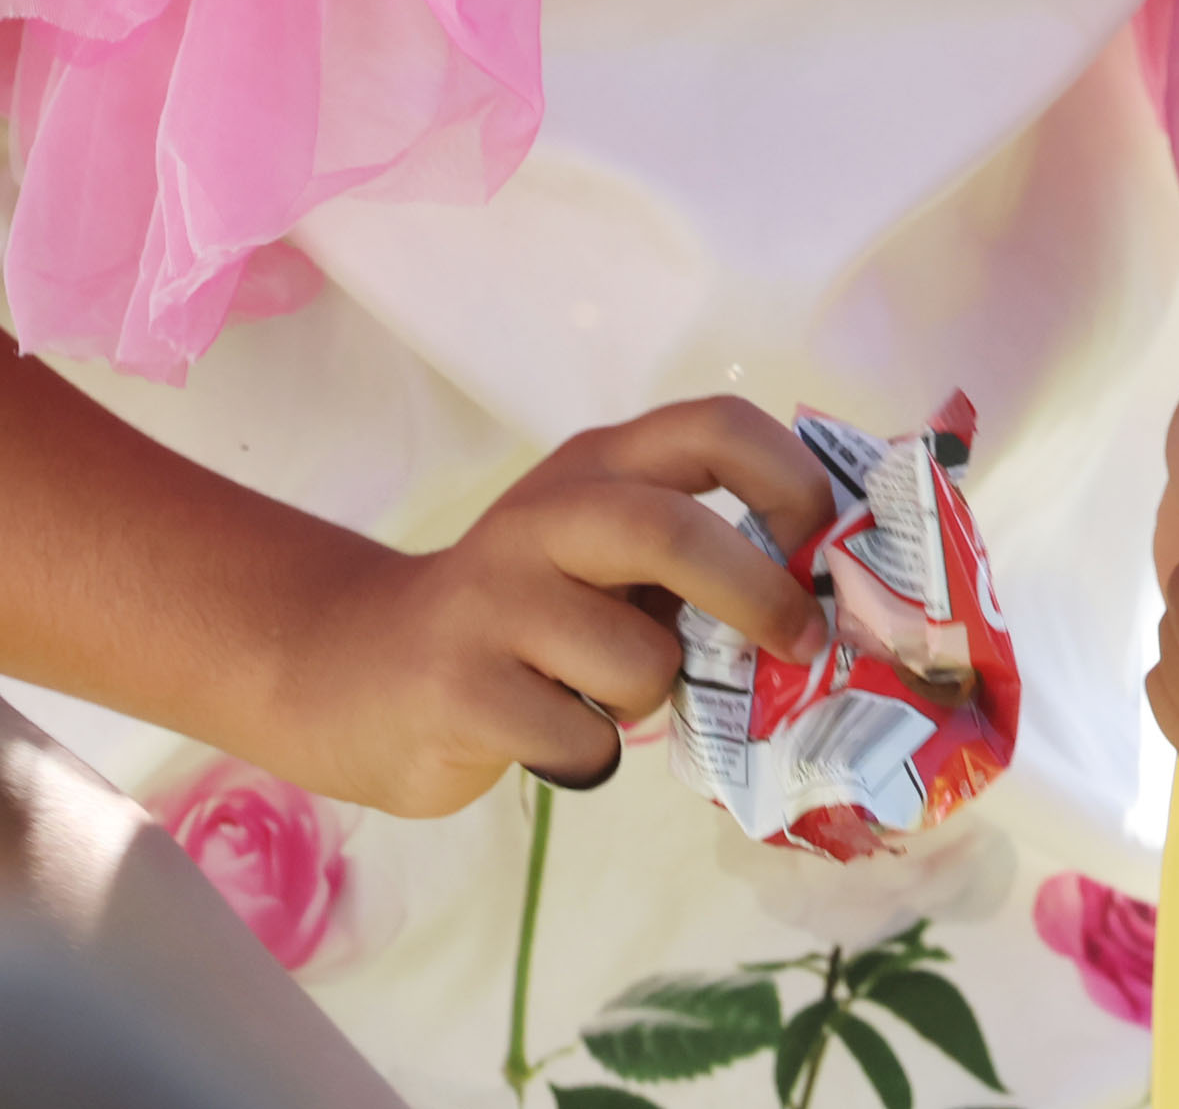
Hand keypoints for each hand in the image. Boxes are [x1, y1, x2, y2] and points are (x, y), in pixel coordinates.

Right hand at [283, 398, 833, 817]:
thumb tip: (822, 599)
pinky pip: (584, 740)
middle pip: (673, 528)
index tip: (821, 545)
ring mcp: (496, 598)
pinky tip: (550, 731)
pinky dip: (593, 754)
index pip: (713, 425)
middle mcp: (546, 515)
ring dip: (652, 697)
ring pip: (638, 659)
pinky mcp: (462, 686)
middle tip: (802, 644)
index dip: (791, 479)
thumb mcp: (599, 550)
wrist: (357, 666)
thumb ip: (689, 553)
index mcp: (596, 465)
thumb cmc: (520, 612)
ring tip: (606, 693)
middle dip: (757, 593)